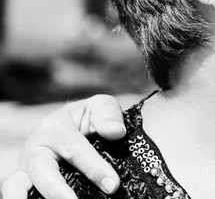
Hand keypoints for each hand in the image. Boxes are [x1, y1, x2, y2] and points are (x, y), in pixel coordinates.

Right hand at [0, 95, 125, 198]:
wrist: (70, 125)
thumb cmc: (87, 118)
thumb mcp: (99, 107)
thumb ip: (108, 115)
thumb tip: (116, 132)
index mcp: (55, 128)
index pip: (74, 149)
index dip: (94, 168)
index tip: (112, 185)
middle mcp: (36, 148)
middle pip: (41, 170)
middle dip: (57, 189)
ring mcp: (25, 167)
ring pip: (16, 185)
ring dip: (26, 197)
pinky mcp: (23, 181)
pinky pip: (15, 192)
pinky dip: (21, 198)